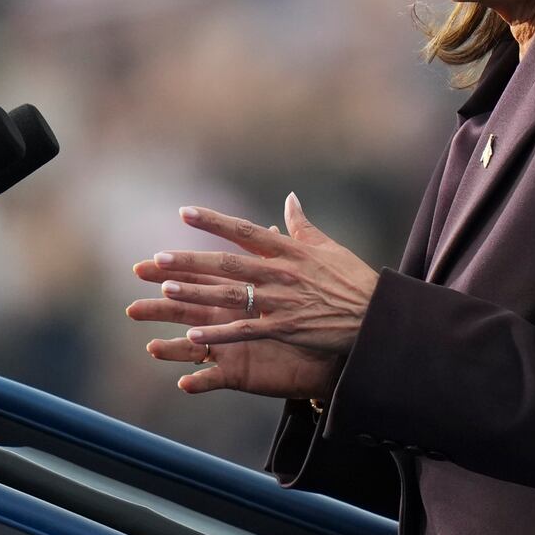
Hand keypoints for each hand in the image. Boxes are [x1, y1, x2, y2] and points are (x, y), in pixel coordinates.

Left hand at [127, 192, 379, 398]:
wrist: (377, 317)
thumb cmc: (354, 280)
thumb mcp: (329, 247)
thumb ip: (302, 225)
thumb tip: (289, 198)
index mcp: (290, 251)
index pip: (245, 231)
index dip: (213, 222)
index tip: (184, 213)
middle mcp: (282, 273)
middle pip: (228, 263)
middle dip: (191, 261)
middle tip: (157, 258)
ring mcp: (282, 301)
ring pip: (231, 295)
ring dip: (197, 293)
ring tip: (166, 290)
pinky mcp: (286, 328)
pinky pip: (246, 330)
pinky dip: (220, 333)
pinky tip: (194, 335)